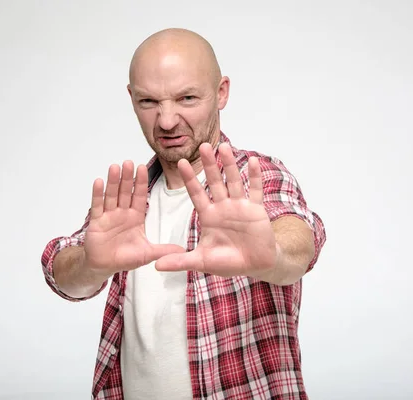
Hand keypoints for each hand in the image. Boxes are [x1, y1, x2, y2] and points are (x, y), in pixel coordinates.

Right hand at [83, 161, 184, 279]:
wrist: (103, 266)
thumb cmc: (124, 258)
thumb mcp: (147, 253)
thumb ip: (163, 250)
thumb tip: (184, 251)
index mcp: (136, 217)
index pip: (139, 196)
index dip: (141, 182)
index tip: (143, 168)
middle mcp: (122, 213)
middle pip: (125, 192)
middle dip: (127, 178)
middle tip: (129, 162)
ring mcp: (109, 216)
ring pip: (111, 195)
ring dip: (113, 181)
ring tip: (115, 167)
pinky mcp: (96, 222)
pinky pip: (97, 206)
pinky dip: (98, 194)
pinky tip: (99, 181)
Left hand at [155, 143, 277, 277]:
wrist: (256, 266)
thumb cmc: (229, 263)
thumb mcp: (202, 261)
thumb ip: (180, 261)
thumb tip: (155, 266)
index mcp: (209, 216)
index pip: (196, 193)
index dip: (189, 179)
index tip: (181, 162)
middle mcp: (223, 207)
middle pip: (214, 181)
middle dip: (209, 164)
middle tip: (203, 145)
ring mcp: (240, 206)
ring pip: (233, 181)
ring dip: (229, 164)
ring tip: (224, 146)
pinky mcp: (256, 209)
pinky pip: (255, 190)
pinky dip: (255, 177)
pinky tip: (253, 161)